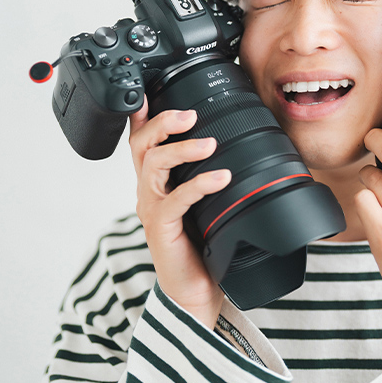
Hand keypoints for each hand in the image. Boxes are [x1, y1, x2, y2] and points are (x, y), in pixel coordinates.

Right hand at [129, 98, 231, 327]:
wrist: (195, 291)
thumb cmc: (203, 245)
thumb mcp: (209, 202)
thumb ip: (212, 174)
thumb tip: (240, 146)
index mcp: (158, 181)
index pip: (143, 140)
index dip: (143, 115)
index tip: (151, 91)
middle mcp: (150, 191)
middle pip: (141, 146)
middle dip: (163, 123)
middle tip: (189, 114)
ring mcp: (152, 209)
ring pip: (153, 166)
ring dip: (181, 149)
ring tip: (209, 145)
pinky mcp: (161, 229)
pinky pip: (173, 200)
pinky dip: (198, 185)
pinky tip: (220, 178)